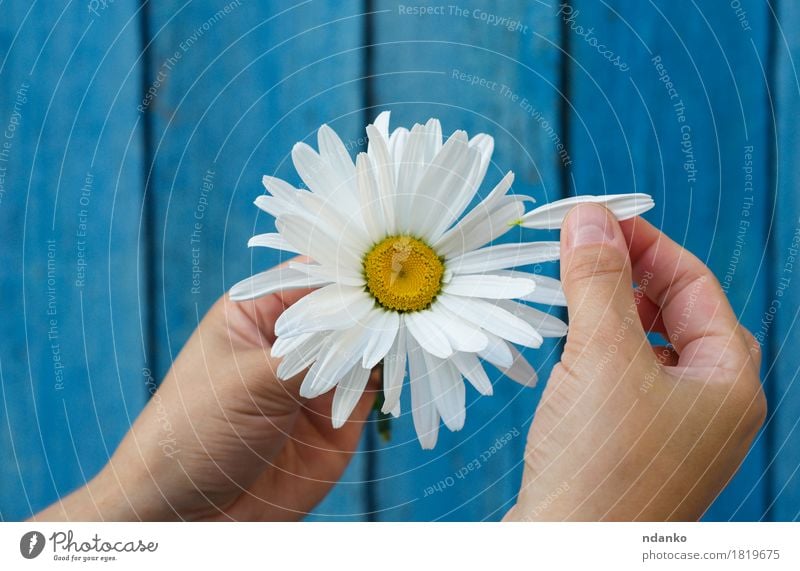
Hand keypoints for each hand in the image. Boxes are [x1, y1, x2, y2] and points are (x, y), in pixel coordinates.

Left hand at [35, 282, 377, 520]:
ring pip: (363, 346)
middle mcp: (291, 341)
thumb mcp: (249, 381)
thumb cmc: (194, 432)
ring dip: (386, 338)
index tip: (388, 267)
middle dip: (374, 304)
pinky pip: (373, 387)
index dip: (349, 271)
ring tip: (415, 325)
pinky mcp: (337, 417)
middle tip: (407, 297)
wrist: (190, 516)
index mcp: (257, 314)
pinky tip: (408, 360)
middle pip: (344, 309)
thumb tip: (369, 320)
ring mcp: (316, 379)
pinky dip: (392, 375)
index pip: (311, 277)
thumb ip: (311, 352)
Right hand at [506, 204, 765, 520]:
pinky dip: (597, 347)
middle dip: (629, 275)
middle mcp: (710, 405)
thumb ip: (598, 281)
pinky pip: (623, 375)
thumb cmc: (601, 467)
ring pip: (646, 344)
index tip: (597, 219)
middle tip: (579, 248)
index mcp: (727, 383)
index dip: (647, 245)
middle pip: (676, 312)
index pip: (695, 286)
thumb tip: (589, 217)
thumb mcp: (603, 357)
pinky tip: (569, 343)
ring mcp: (672, 429)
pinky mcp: (633, 444)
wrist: (566, 554)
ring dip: (609, 309)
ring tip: (570, 290)